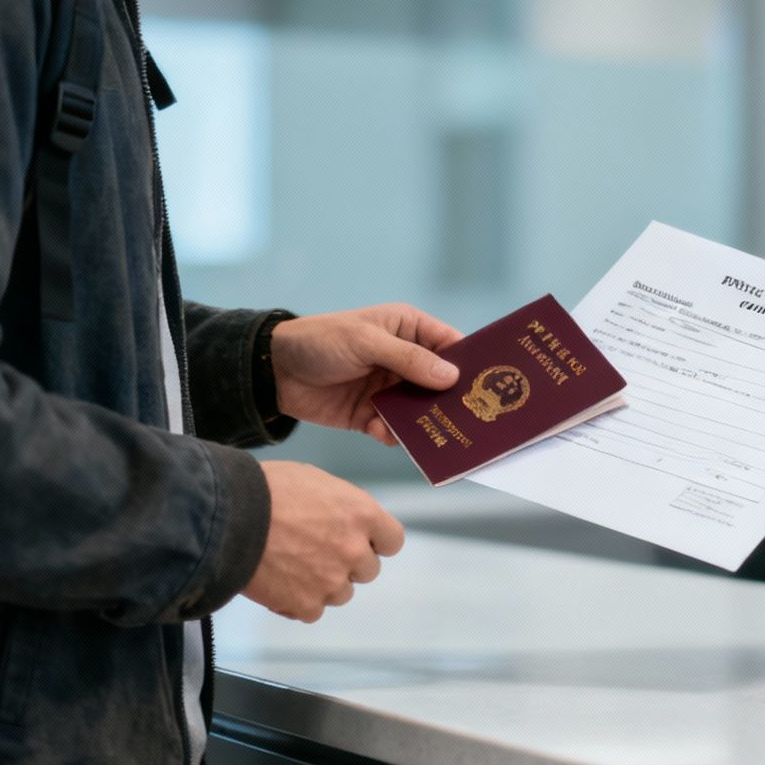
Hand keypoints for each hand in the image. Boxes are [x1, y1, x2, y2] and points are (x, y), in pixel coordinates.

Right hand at [245, 461, 404, 621]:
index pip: (392, 541)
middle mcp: (354, 550)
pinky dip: (297, 601)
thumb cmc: (266, 490)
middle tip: (315, 551)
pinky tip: (278, 582)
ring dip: (323, 583)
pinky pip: (312, 610)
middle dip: (347, 562)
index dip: (375, 542)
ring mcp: (332, 581)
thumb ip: (340, 506)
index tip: (360, 541)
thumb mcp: (314, 481)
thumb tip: (343, 519)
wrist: (227, 517)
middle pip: (368, 570)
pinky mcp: (306, 604)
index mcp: (362, 514)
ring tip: (292, 565)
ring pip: (342, 592)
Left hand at [270, 304, 462, 445]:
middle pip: (441, 383)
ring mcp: (389, 389)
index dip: (470, 362)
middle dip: (451, 400)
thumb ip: (408, 359)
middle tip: (469, 418)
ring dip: (422, 422)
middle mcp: (405, 360)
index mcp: (408, 330)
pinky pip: (394, 430)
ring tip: (428, 434)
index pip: (450, 344)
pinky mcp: (371, 415)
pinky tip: (380, 432)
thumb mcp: (366, 342)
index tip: (491, 382)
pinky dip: (392, 435)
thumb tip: (450, 376)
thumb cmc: (320, 341)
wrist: (273, 371)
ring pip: (420, 410)